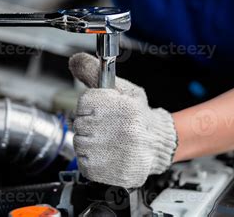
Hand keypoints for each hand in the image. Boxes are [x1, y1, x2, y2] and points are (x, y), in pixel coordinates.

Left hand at [69, 53, 177, 187]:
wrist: (157, 144)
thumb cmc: (138, 115)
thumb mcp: (121, 87)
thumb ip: (95, 73)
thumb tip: (75, 61)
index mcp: (123, 106)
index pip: (84, 102)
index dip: (91, 105)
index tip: (104, 109)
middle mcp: (121, 130)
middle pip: (79, 123)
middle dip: (89, 123)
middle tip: (108, 126)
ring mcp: (115, 153)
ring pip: (79, 143)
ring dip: (89, 142)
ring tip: (109, 140)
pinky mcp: (108, 172)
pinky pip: (84, 163)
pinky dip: (91, 159)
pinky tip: (107, 154)